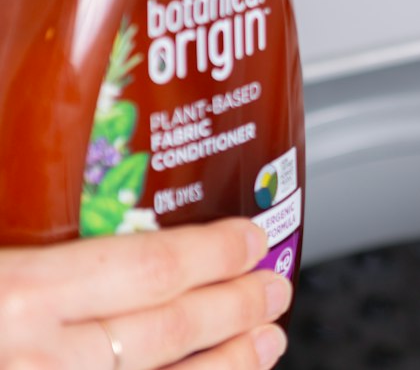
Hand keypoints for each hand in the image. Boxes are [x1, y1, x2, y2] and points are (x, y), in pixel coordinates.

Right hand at [0, 219, 290, 369]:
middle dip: (235, 308)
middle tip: (275, 289)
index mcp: (20, 292)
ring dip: (226, 366)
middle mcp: (38, 359)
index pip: (148, 267)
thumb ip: (34, 221)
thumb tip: (88, 186)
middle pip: (168, 330)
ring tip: (266, 344)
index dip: (213, 253)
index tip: (253, 237)